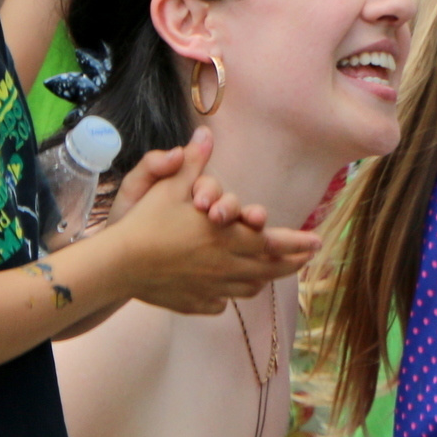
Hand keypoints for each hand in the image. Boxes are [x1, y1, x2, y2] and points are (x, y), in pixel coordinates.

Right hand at [106, 129, 316, 313]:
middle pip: (270, 268)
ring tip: (271, 272)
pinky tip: (226, 290)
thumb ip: (192, 163)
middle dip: (293, 262)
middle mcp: (227, 265)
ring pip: (249, 287)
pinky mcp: (196, 303)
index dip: (298, 242)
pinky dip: (229, 295)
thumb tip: (206, 134)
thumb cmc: (145, 222)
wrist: (119, 264)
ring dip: (264, 278)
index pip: (274, 241)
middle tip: (306, 258)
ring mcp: (213, 288)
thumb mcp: (168, 186)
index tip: (317, 242)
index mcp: (226, 237)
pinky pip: (222, 302)